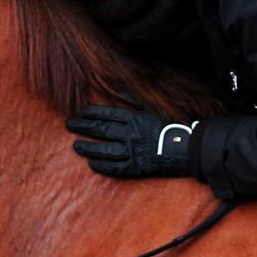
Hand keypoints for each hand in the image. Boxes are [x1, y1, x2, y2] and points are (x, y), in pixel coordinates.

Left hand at [66, 103, 202, 178]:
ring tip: (76, 145)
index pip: (107, 114)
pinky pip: (115, 167)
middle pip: (102, 129)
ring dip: (88, 147)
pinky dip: (102, 166)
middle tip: (70, 125)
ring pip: (105, 149)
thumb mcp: (152, 108)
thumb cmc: (169, 126)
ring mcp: (132, 151)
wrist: (186, 148)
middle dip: (83, 126)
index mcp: (134, 118)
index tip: (79, 112)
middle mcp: (130, 134)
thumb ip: (134, 99)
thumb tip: (118, 89)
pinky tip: (91, 164)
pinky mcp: (136, 167)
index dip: (91, 113)